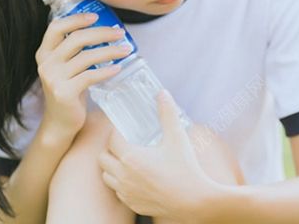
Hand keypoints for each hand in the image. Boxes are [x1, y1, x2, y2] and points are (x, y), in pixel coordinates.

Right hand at [35, 13, 131, 138]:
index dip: (76, 19)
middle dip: (102, 33)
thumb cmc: (68, 91)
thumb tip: (105, 31)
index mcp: (44, 53)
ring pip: (86, 57)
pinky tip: (118, 69)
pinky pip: (90, 76)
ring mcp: (53, 78)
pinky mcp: (64, 93)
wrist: (59, 123)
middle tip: (120, 33)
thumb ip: (75, 51)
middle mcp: (46, 64)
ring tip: (126, 50)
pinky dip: (106, 71)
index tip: (96, 16)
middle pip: (76, 39)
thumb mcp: (66, 68)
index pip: (56, 27)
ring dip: (110, 51)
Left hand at [98, 89, 212, 220]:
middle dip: (110, 148)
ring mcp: (126, 192)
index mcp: (130, 157)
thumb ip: (168, 114)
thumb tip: (162, 93)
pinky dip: (121, 182)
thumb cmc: (186, 170)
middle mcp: (123, 175)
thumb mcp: (177, 138)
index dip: (116, 131)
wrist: (196, 202)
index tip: (122, 127)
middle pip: (103, 157)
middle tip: (123, 142)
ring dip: (112, 166)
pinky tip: (135, 176)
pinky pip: (117, 190)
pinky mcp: (132, 204)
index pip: (112, 139)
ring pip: (106, 175)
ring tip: (126, 159)